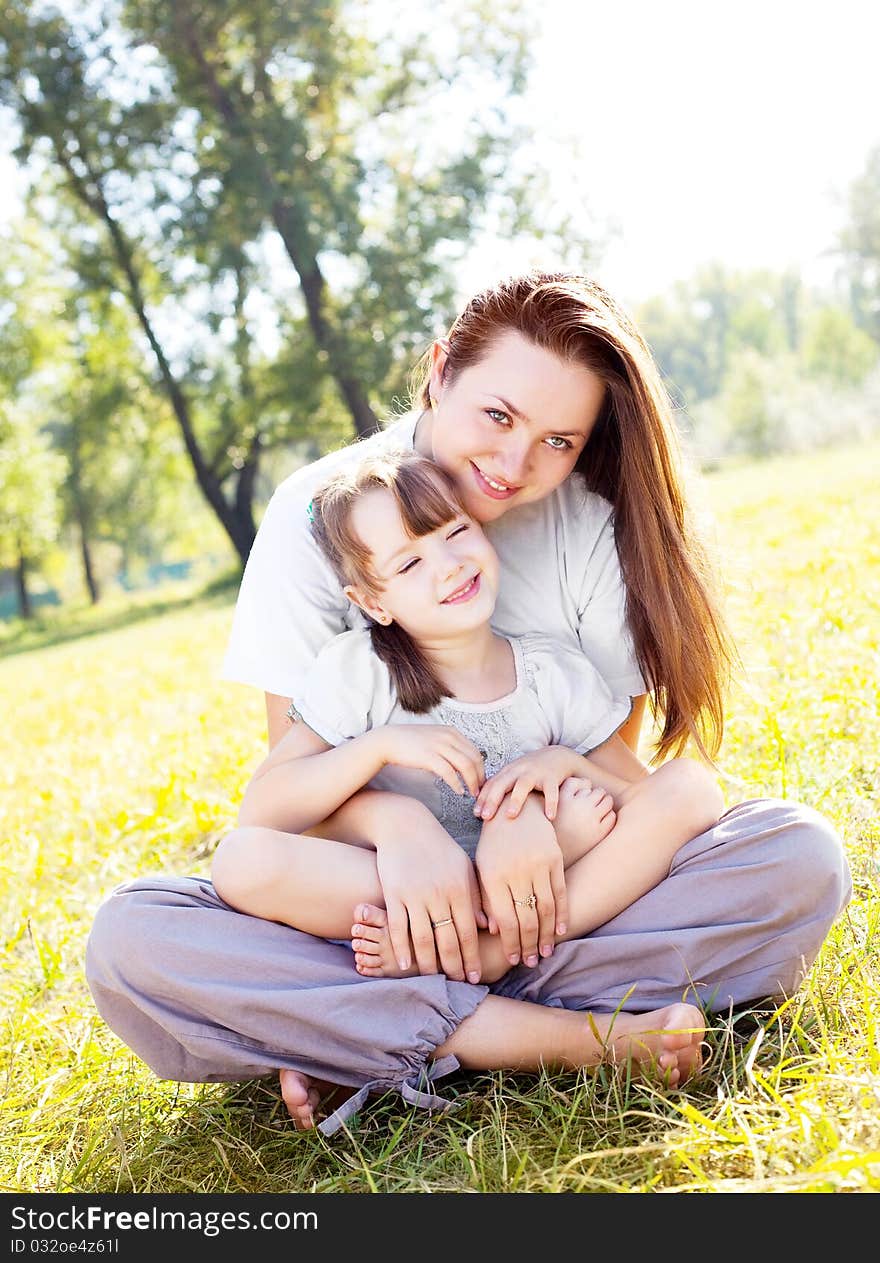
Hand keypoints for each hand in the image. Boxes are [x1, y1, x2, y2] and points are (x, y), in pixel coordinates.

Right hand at [371, 724, 484, 797]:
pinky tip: (458, 791)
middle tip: (480, 790)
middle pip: (474, 758)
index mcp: (452, 731)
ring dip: (472, 782)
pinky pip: (449, 773)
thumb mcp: (435, 738)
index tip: (481, 780)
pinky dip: (457, 784)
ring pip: (465, 766)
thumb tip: (461, 763)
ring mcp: (439, 745)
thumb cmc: (411, 742)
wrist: (389, 741)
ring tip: (472, 793)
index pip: (475, 751)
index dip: (481, 768)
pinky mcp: (429, 757)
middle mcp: (448, 736)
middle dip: (480, 776)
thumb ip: (449, 746)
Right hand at [374, 801, 487, 982]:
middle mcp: (439, 895)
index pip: (469, 933)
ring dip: (428, 964)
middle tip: (457, 985)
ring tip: (432, 979)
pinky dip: (401, 949)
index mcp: (460, 889)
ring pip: (423, 940)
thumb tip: (488, 927)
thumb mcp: (464, 868)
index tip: (475, 977)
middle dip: (454, 967)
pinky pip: (398, 928)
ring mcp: (415, 896)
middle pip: (447, 941)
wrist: (406, 826)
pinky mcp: (394, 894)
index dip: (471, 957)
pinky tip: (404, 965)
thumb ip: (476, 897)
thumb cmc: (439, 849)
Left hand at [474, 746, 580, 822]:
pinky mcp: (552, 777)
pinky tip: (550, 817)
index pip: (491, 784)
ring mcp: (535, 773)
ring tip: (510, 815)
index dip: (482, 798)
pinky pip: (551, 791)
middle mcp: (519, 770)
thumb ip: (501, 789)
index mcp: (508, 771)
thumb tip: (480, 811)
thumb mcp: (514, 776)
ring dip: (516, 799)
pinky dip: (551, 803)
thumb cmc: (532, 772)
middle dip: (492, 800)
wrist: (558, 756)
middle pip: (502, 784)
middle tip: (485, 817)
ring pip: (523, 785)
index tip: (475, 813)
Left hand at [475, 792, 566, 966]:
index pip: (505, 919)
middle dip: (529, 945)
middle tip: (530, 962)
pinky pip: (560, 892)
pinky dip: (562, 914)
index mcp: (493, 876)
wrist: (514, 808)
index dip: (510, 943)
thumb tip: (496, 934)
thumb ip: (486, 900)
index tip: (513, 959)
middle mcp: (516, 871)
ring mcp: (537, 864)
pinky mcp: (554, 858)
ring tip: (545, 952)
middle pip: (527, 919)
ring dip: (547, 935)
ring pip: (545, 909)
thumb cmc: (492, 843)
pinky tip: (560, 931)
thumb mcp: (481, 869)